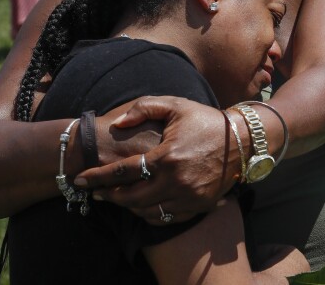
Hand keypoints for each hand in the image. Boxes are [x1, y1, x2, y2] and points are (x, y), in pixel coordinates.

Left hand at [75, 97, 237, 224]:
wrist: (244, 140)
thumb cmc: (206, 120)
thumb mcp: (176, 105)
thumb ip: (144, 108)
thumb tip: (117, 123)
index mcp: (166, 157)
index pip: (122, 172)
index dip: (97, 177)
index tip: (80, 180)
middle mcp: (175, 181)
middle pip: (130, 198)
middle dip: (108, 196)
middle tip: (95, 193)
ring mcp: (188, 196)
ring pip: (147, 211)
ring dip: (128, 207)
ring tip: (118, 199)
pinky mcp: (199, 205)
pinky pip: (167, 218)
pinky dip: (151, 215)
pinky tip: (144, 207)